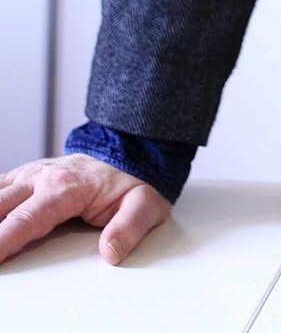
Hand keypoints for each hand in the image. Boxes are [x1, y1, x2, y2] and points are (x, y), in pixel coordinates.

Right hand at [0, 154, 169, 265]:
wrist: (128, 152)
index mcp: (65, 187)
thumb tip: (111, 251)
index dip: (3, 240)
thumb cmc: (130, 181)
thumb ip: (129, 227)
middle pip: (0, 207)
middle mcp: (41, 177)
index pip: (27, 219)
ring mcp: (30, 175)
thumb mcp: (143, 204)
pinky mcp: (24, 176)